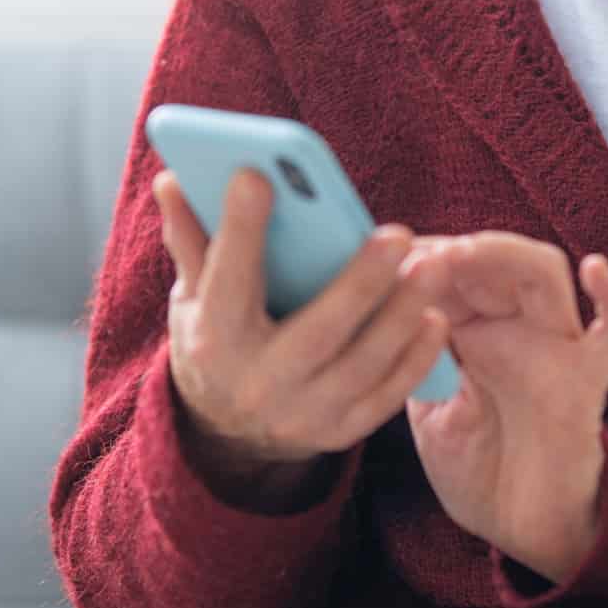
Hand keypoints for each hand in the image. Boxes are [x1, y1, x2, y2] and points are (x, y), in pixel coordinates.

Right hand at [155, 166, 455, 509]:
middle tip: (399, 233)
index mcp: (214, 338)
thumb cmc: (215, 337)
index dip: (239, 229)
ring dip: (401, 316)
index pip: (226, 279)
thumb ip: (191, 238)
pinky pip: (384, 397)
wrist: (225, 431)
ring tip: (433, 267)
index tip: (258, 175)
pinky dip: (413, 360)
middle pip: (316, 330)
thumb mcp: (192, 295)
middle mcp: (257, 383)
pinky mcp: (338, 431)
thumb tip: (172, 178)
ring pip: (361, 365)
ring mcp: (302, 413)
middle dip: (360, 283)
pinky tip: (436, 320)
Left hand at [401, 233, 607, 583]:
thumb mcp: (427, 411)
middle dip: (455, 248)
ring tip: (464, 255)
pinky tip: (595, 269)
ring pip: (544, 273)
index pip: (452, 271)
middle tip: (419, 255)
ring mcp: (555, 347)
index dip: (422, 256)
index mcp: (473, 332)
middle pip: (495, 260)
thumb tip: (382, 308)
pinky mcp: (587, 379)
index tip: (384, 256)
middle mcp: (516, 328)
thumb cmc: (476, 472)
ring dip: (504, 253)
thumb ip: (414, 363)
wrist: (518, 531)